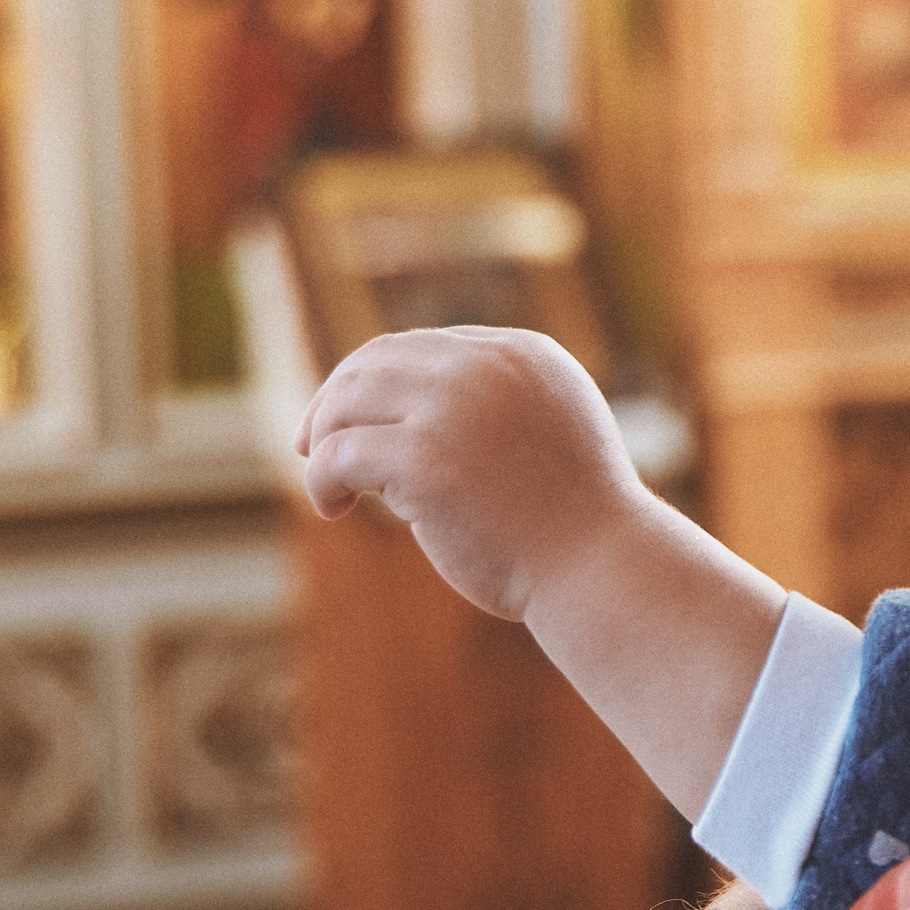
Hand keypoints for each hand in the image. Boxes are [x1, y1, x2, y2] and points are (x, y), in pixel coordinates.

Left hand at [296, 327, 638, 623]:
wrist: (597, 562)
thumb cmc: (572, 516)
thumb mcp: (545, 430)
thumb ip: (495, 405)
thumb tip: (409, 411)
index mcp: (521, 353)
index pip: (421, 347)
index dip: (375, 381)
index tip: (352, 419)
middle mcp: (486, 365)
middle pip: (375, 362)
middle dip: (333, 402)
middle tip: (311, 445)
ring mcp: (454, 407)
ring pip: (348, 401)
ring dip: (324, 442)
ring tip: (331, 488)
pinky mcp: (423, 457)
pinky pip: (340, 454)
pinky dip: (323, 481)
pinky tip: (335, 508)